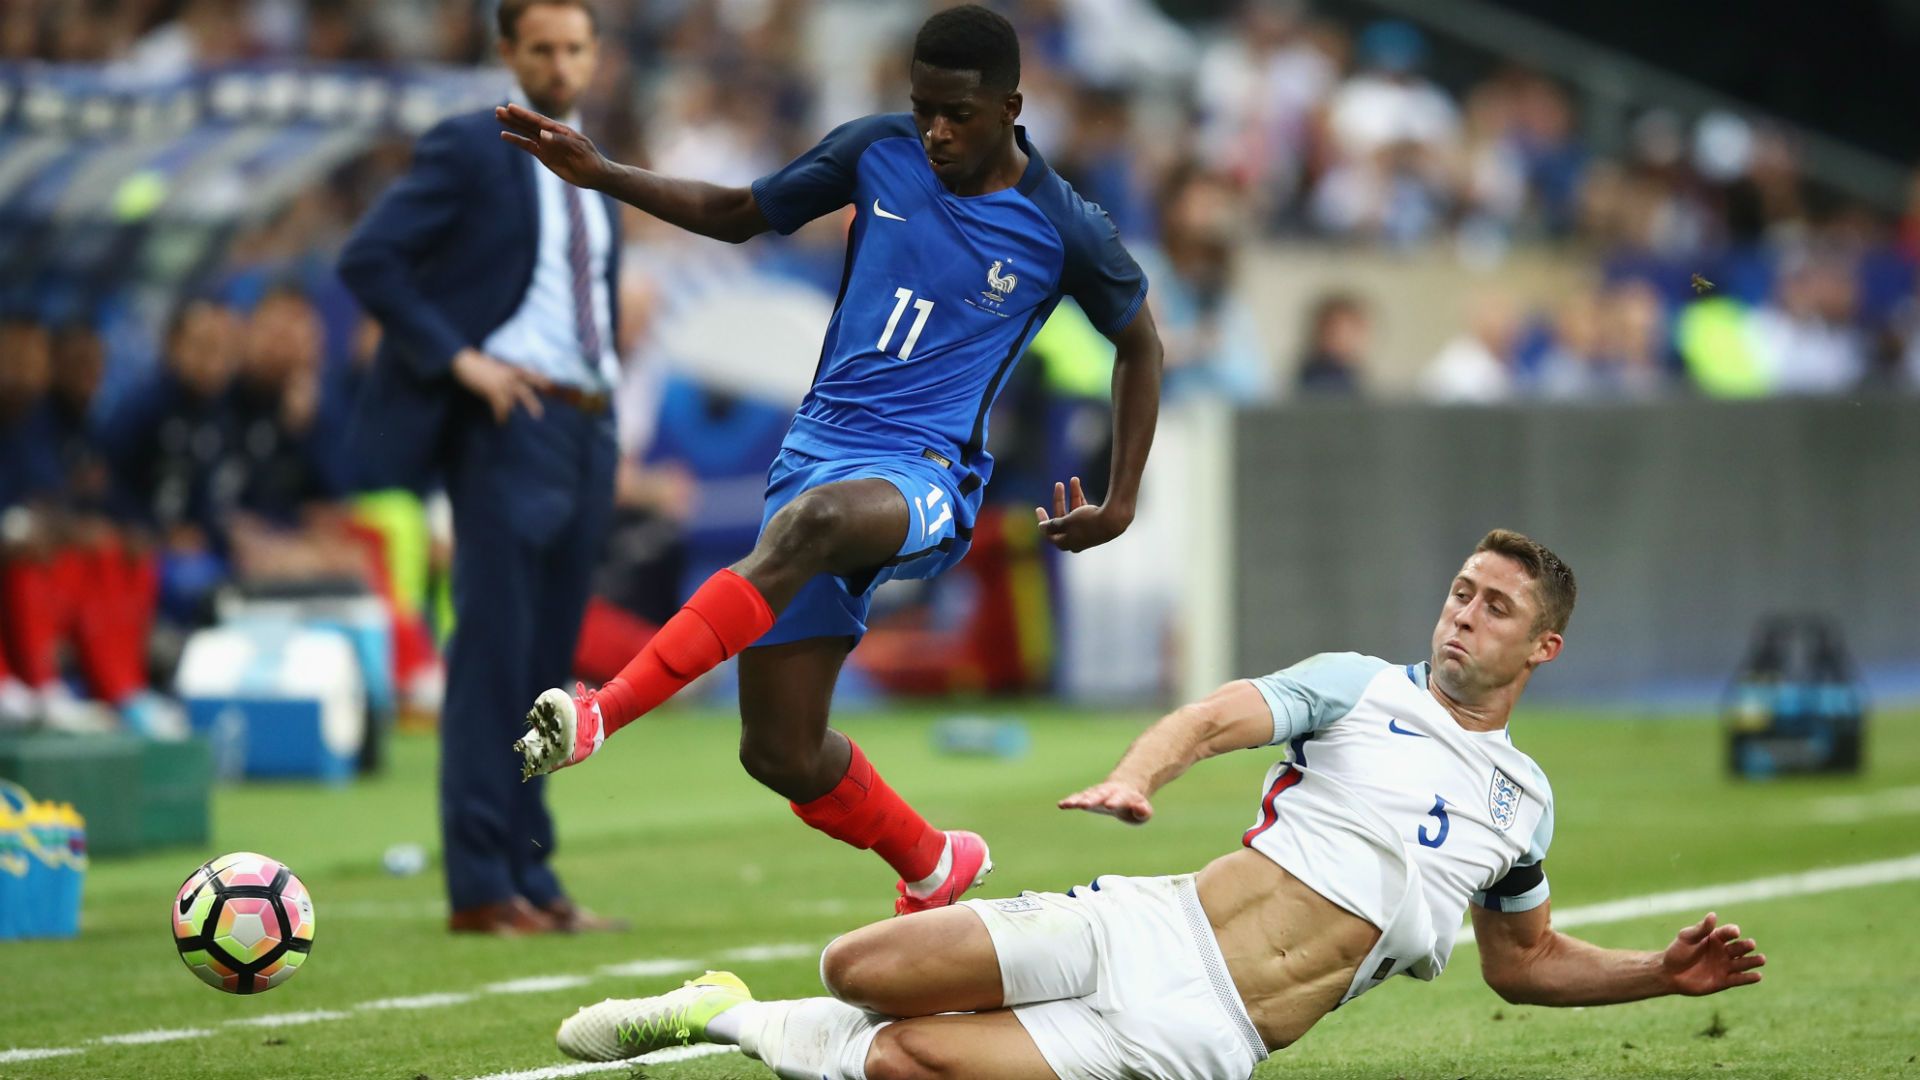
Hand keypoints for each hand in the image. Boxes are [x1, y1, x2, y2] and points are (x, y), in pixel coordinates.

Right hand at [451, 348, 549, 423]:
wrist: (463, 361)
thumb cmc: (476, 364)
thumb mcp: (494, 366)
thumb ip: (502, 373)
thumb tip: (507, 382)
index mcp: (509, 369)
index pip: (527, 374)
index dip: (538, 378)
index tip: (548, 384)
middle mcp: (508, 376)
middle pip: (524, 391)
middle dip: (532, 403)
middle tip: (539, 415)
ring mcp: (501, 383)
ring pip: (511, 401)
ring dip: (509, 412)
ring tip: (507, 421)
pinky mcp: (492, 389)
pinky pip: (500, 406)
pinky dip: (500, 415)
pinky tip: (500, 421)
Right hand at [497, 104, 611, 188]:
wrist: (594, 174)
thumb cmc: (590, 158)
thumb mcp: (578, 148)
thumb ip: (560, 141)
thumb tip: (542, 133)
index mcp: (560, 130)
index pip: (539, 120)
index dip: (525, 114)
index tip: (511, 107)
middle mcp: (551, 134)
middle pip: (529, 124)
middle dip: (514, 117)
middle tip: (498, 110)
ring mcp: (546, 144)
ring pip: (526, 132)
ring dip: (512, 125)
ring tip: (498, 117)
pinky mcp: (544, 155)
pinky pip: (527, 146)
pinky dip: (516, 140)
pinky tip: (505, 135)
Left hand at [1034, 477, 1131, 553]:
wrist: (1115, 519)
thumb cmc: (1088, 522)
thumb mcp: (1066, 522)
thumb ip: (1052, 525)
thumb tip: (1041, 527)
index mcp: (1065, 543)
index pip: (1049, 533)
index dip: (1043, 520)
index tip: (1038, 508)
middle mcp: (1075, 540)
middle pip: (1062, 519)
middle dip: (1060, 500)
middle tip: (1058, 484)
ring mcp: (1086, 532)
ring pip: (1074, 512)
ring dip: (1072, 495)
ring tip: (1074, 479)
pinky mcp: (1096, 524)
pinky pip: (1084, 511)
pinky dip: (1080, 499)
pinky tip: (1079, 485)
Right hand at [1058, 780, 1153, 824]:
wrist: (1124, 788)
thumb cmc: (1133, 805)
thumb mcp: (1143, 811)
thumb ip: (1143, 812)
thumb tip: (1142, 809)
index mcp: (1124, 796)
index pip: (1120, 798)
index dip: (1115, 801)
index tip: (1109, 805)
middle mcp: (1108, 792)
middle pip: (1100, 794)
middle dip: (1092, 799)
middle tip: (1084, 804)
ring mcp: (1096, 793)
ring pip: (1087, 794)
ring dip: (1078, 799)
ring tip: (1068, 804)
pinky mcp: (1087, 797)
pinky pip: (1078, 798)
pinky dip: (1070, 801)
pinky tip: (1061, 805)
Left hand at [1661, 912, 1764, 995]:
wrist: (1670, 973)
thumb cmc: (1677, 951)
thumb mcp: (1687, 938)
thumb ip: (1701, 929)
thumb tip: (1713, 915)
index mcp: (1715, 938)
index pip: (1727, 933)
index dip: (1731, 931)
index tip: (1735, 931)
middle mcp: (1724, 951)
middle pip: (1738, 947)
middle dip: (1745, 946)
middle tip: (1751, 944)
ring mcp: (1725, 966)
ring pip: (1742, 963)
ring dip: (1752, 961)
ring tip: (1762, 959)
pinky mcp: (1725, 981)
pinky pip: (1739, 979)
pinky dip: (1748, 978)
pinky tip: (1758, 976)